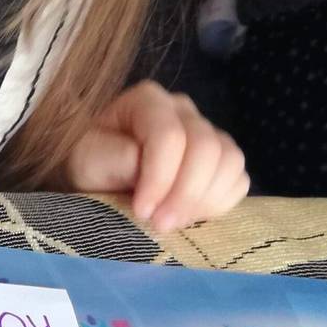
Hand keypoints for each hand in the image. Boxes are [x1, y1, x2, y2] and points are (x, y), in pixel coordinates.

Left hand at [63, 82, 248, 231]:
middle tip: (160, 225)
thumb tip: (142, 165)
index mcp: (148, 101)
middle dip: (185, 193)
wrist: (102, 177)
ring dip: (204, 200)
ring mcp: (207, 131)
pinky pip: (238, 180)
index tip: (142, 211)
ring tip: (172, 222)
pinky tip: (189, 215)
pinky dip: (218, 203)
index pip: (169, 136)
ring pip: (230, 161)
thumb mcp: (88, 161)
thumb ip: (114, 159)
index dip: (160, 178)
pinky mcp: (221, 158)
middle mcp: (183, 110)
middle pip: (206, 147)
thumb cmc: (92, 164)